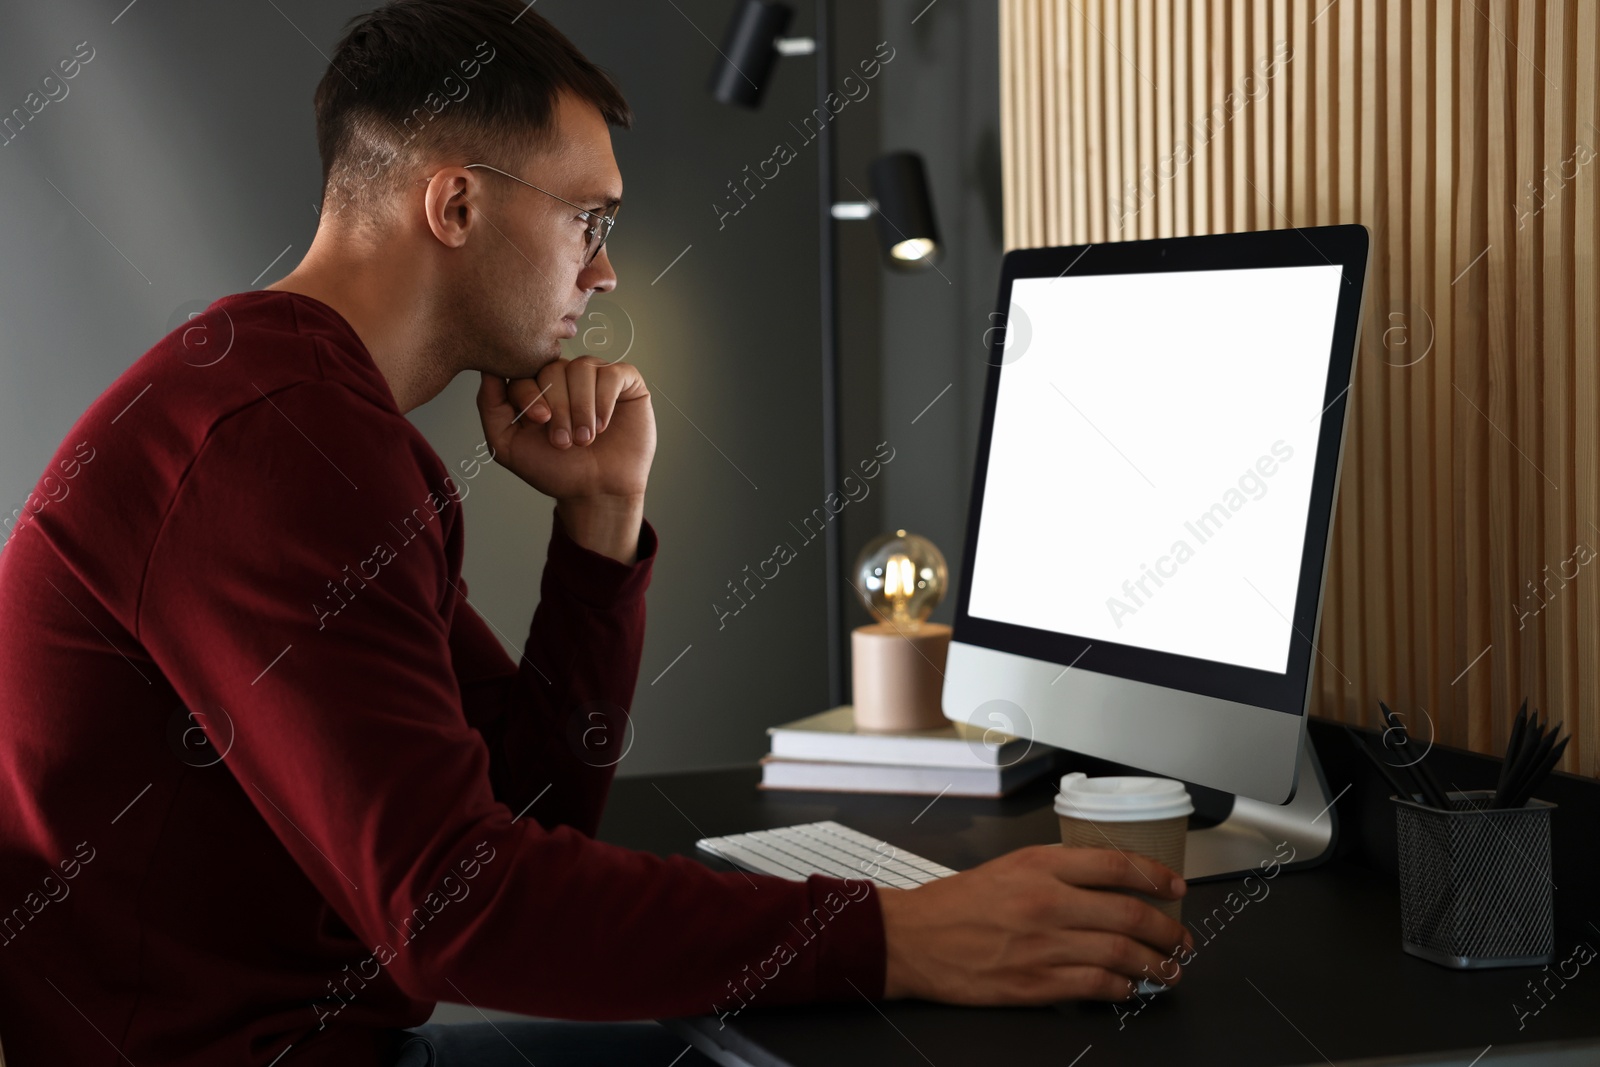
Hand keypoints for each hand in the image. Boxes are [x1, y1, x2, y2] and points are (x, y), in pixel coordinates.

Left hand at [476, 357, 655, 502]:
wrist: (596, 492)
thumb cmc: (555, 470)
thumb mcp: (507, 444)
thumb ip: (490, 406)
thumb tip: (488, 369)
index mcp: (537, 386)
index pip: (525, 369)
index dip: (530, 393)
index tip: (539, 422)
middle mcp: (566, 376)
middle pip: (554, 367)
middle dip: (558, 407)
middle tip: (563, 441)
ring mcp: (596, 376)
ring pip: (583, 368)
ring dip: (581, 408)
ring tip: (584, 439)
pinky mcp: (625, 381)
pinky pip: (613, 374)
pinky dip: (605, 401)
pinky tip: (603, 426)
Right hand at [875, 845, 1192, 1004]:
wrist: (914, 938)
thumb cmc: (956, 903)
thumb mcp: (1009, 867)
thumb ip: (1056, 870)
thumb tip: (1106, 881)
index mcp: (1040, 865)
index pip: (1117, 865)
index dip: (1156, 877)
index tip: (1176, 887)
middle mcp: (1047, 902)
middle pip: (1130, 914)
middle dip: (1168, 930)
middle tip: (1182, 938)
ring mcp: (1043, 946)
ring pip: (1121, 953)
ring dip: (1155, 963)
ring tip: (1168, 968)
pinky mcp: (1035, 983)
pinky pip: (1096, 986)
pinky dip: (1122, 988)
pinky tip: (1130, 987)